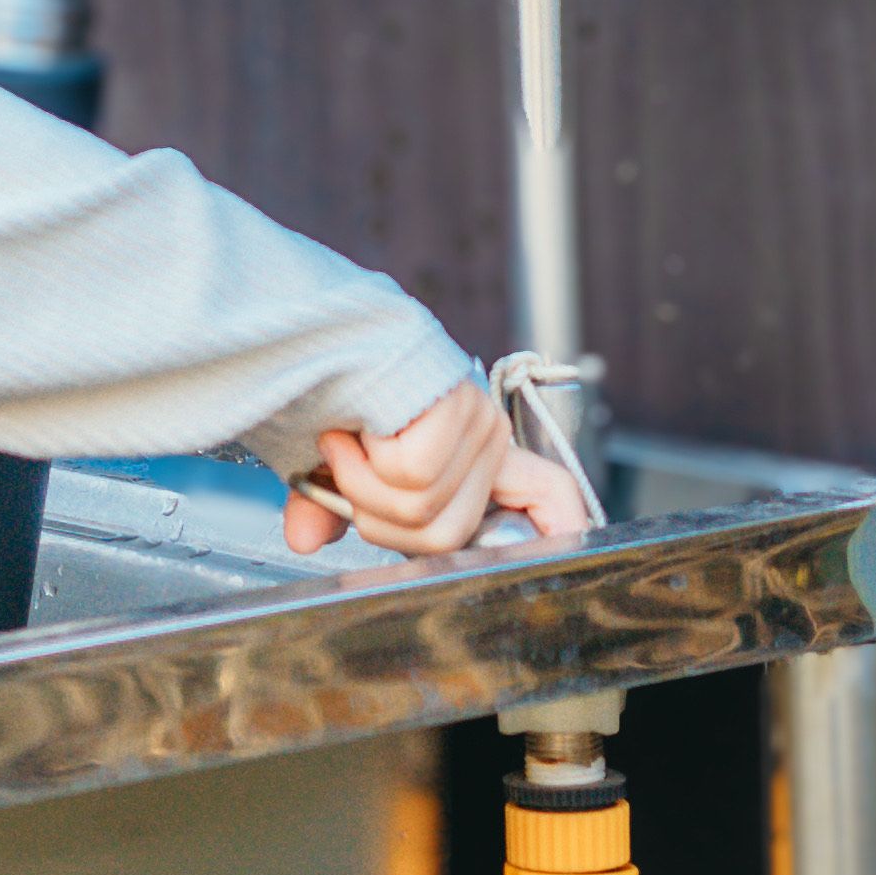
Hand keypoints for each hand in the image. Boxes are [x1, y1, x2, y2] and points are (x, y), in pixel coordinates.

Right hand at [284, 377, 594, 558]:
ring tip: (347, 440)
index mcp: (473, 452)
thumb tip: (304, 541)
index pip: (552, 494)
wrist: (304, 330)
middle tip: (348, 467)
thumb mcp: (331, 463)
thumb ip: (331, 506)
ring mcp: (477, 421)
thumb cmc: (326, 390)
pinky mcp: (455, 407)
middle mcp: (488, 436)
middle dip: (376, 516)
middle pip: (445, 535)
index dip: (564, 525)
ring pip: (423, 509)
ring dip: (361, 485)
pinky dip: (363, 463)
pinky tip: (355, 427)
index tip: (571, 543)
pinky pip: (413, 475)